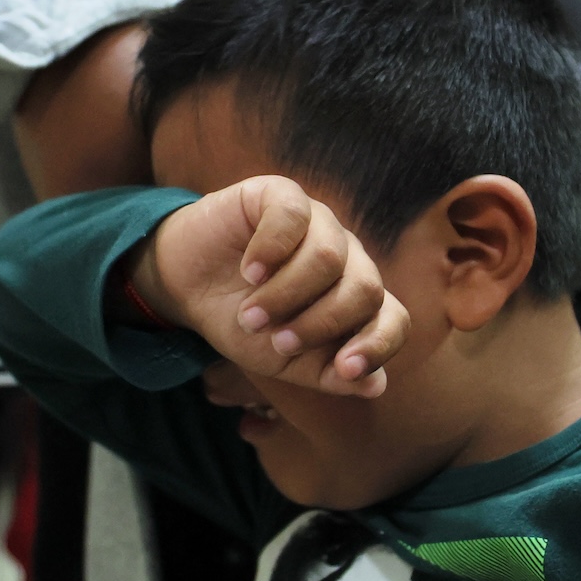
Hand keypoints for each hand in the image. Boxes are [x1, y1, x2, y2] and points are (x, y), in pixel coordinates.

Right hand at [130, 175, 409, 397]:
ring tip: (250, 315)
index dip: (377, 345)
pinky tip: (248, 271)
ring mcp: (319, 222)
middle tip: (276, 341)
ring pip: (329, 257)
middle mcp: (347, 257)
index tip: (343, 368)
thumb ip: (327, 373)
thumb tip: (376, 385)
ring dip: (285, 295)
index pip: (394, 319)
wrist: (186, 285)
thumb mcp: (282, 361)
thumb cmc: (243, 322)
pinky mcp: (281, 194)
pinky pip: (294, 216)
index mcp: (355, 298)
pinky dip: (270, 251)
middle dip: (319, 324)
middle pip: (365, 288)